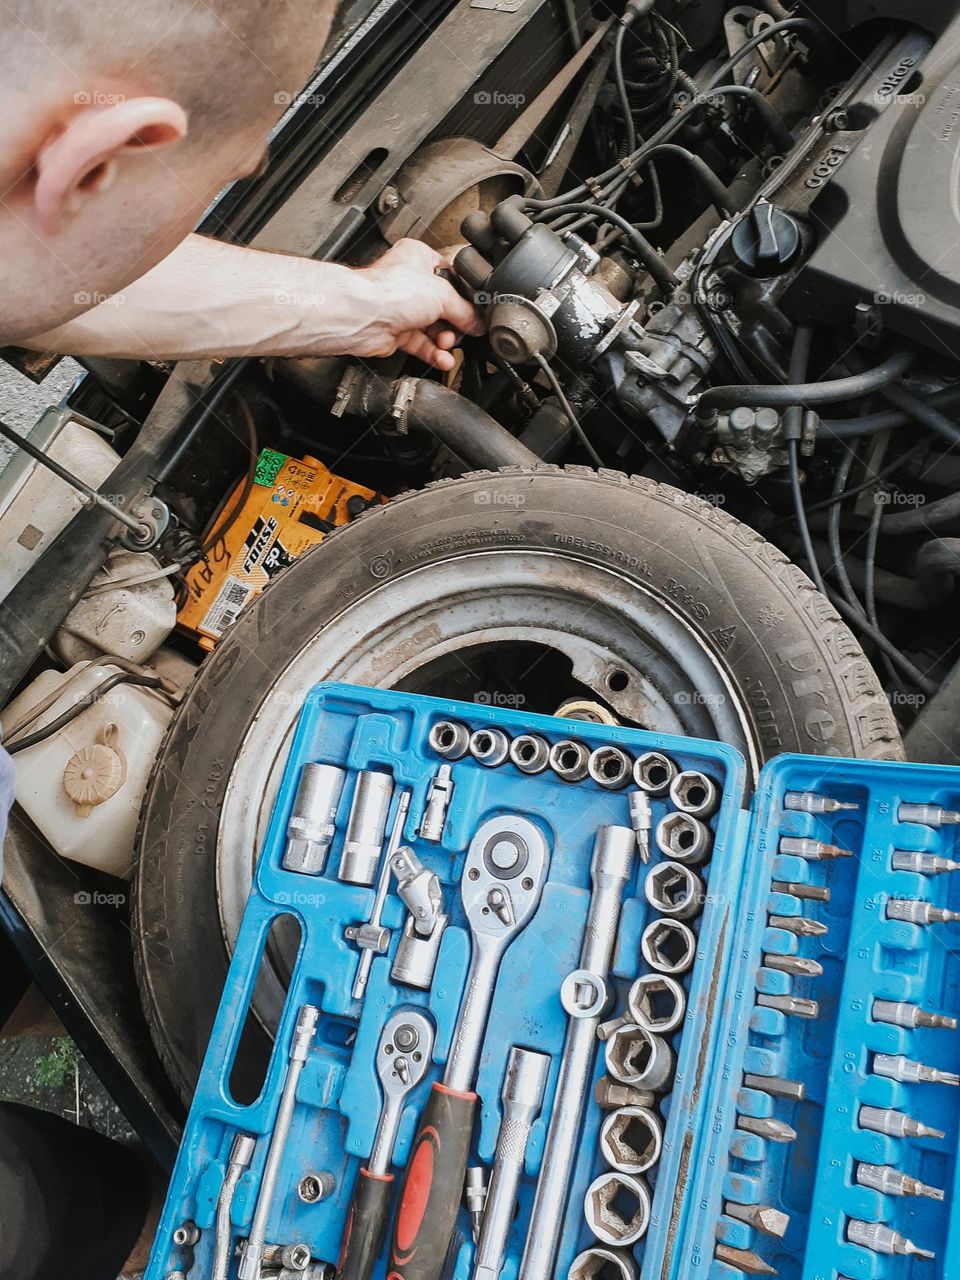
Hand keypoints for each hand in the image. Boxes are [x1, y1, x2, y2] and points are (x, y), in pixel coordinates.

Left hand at [349, 238, 482, 370]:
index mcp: (419, 258)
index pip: (451, 278)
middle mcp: (409, 282)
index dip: (465, 296)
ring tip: (448, 344)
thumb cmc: (390, 291)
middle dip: (455, 323)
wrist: (363, 317)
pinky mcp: (397, 332)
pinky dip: (434, 352)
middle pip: (444, 306)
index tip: (476, 312)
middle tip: (463, 330)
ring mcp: (402, 308)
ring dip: (445, 340)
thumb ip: (466, 311)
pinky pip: (422, 344)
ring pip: (433, 328)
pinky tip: (444, 358)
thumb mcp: (443, 295)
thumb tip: (479, 322)